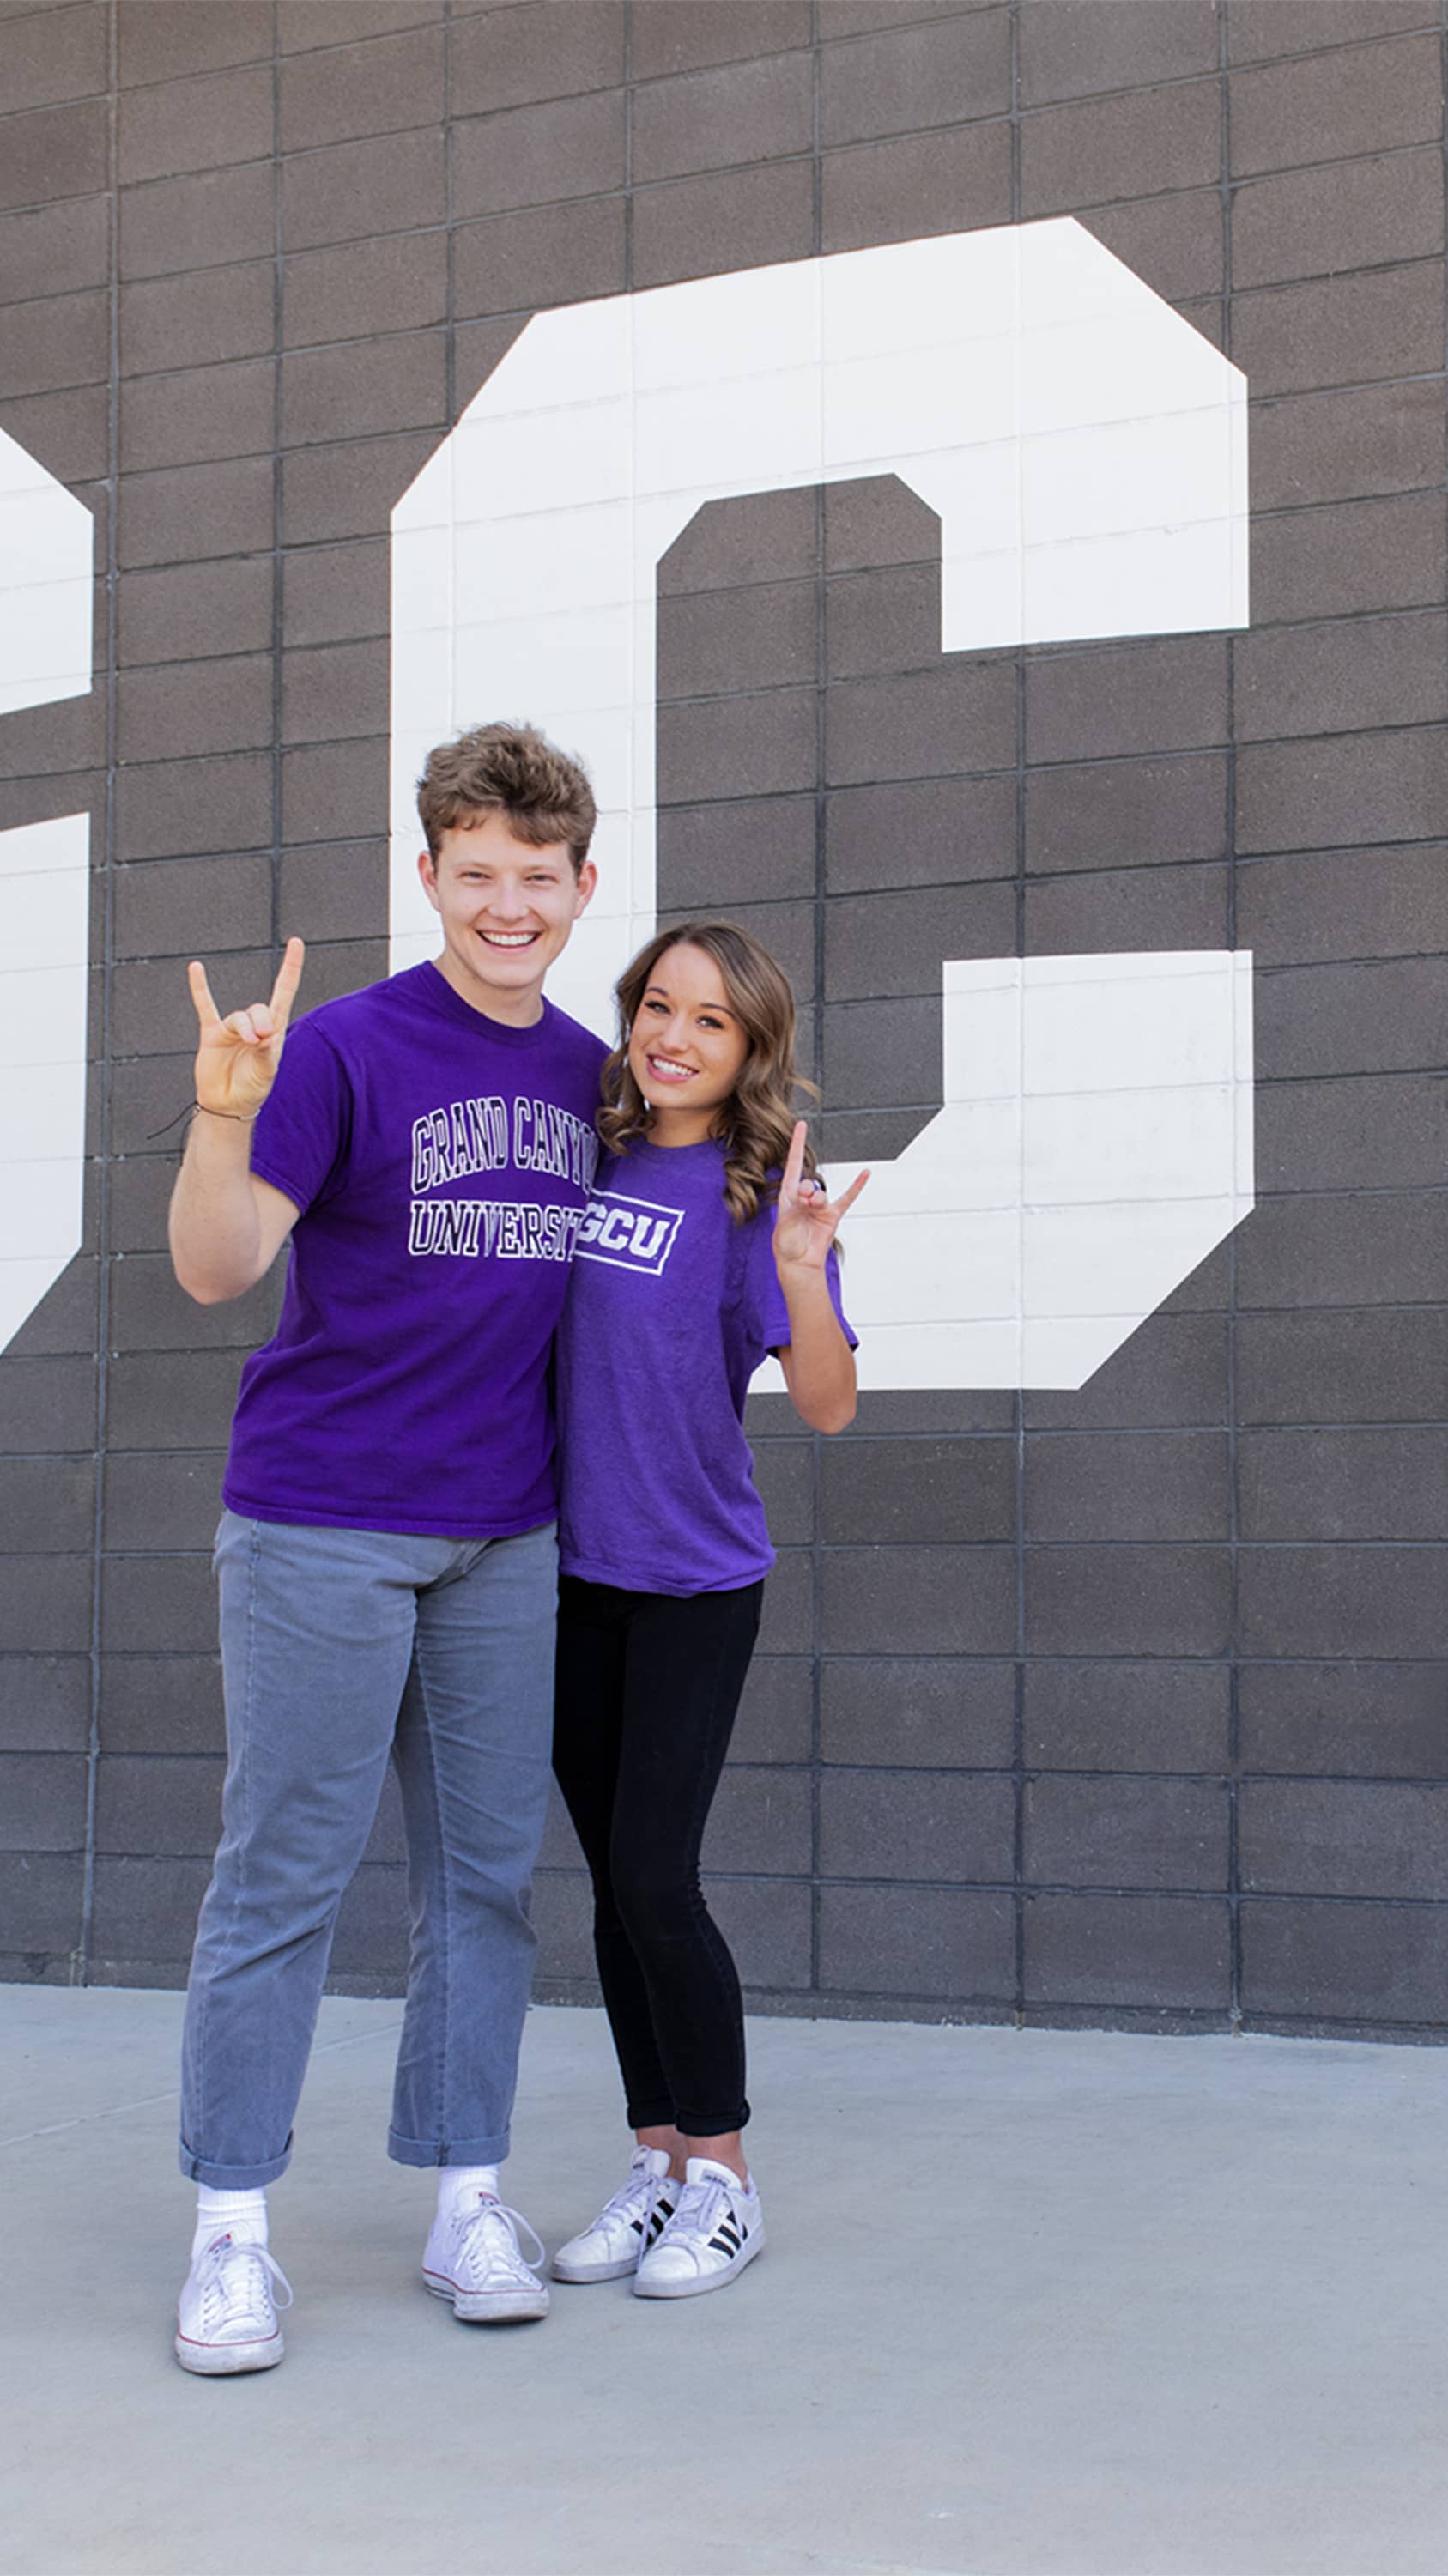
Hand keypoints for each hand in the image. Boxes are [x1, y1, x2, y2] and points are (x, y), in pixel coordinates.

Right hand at [187, 938, 305, 1119]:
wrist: (229, 1105)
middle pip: (259, 1009)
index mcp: (274, 1030)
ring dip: (244, 1029)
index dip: (290, 968)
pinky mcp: (212, 1034)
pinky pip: (205, 1006)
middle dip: (262, 1022)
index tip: (296, 943)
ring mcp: (232, 1029)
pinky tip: (196, 969)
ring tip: (249, 1044)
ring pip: (239, 1017)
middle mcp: (254, 1025)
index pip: (284, 991)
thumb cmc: (252, 1088)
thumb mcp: (267, 1072)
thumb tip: (263, 1034)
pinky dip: (200, 988)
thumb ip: (267, 1052)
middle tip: (261, 1040)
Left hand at [772, 1119, 868, 1276]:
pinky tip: (864, 1174)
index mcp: (787, 1196)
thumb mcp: (784, 1222)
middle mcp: (803, 1198)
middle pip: (808, 1183)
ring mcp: (819, 1206)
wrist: (798, 1264)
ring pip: (822, 1195)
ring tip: (812, 1209)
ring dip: (817, 1201)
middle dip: (805, 1192)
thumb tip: (811, 1196)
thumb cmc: (786, 1245)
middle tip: (802, 1202)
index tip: (801, 1124)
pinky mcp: (832, 1216)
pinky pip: (846, 1199)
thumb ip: (797, 1206)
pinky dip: (856, 1187)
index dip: (796, 1144)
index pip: (792, 1164)